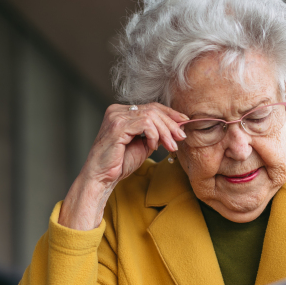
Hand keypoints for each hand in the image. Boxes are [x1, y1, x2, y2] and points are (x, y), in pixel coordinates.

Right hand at [59, 103, 187, 229]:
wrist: (102, 178)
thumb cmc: (119, 163)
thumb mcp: (143, 145)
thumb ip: (155, 134)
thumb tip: (176, 128)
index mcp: (122, 112)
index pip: (151, 107)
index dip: (170, 114)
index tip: (183, 123)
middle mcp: (117, 110)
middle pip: (153, 109)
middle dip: (171, 123)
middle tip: (181, 137)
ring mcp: (116, 117)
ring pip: (151, 116)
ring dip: (165, 132)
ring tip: (171, 146)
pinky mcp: (117, 126)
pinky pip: (145, 124)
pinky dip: (154, 135)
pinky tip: (153, 147)